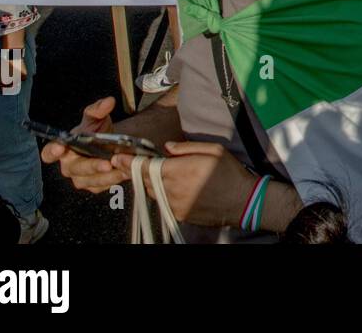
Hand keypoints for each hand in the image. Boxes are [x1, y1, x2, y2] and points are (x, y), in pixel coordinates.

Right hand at [40, 96, 130, 192]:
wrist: (109, 143)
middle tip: (107, 163)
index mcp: (62, 148)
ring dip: (108, 175)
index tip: (61, 148)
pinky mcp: (94, 186)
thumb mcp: (96, 118)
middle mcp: (69, 165)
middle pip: (75, 169)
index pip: (49, 152)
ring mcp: (81, 178)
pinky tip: (125, 172)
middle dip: (92, 166)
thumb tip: (108, 102)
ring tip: (123, 167)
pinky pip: (102, 186)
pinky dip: (115, 179)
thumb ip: (98, 109)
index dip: (52, 151)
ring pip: (91, 180)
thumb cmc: (95, 131)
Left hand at [112, 140, 253, 226]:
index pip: (147, 166)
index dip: (130, 162)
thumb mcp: (214, 150)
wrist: (242, 202)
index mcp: (180, 170)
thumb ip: (186, 148)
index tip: (118, 158)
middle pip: (146, 180)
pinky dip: (164, 193)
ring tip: (162, 174)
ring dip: (152, 182)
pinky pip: (164, 201)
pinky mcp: (179, 214)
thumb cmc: (230, 173)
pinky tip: (176, 187)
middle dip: (139, 171)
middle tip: (134, 164)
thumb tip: (166, 147)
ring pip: (153, 191)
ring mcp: (175, 204)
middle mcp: (173, 189)